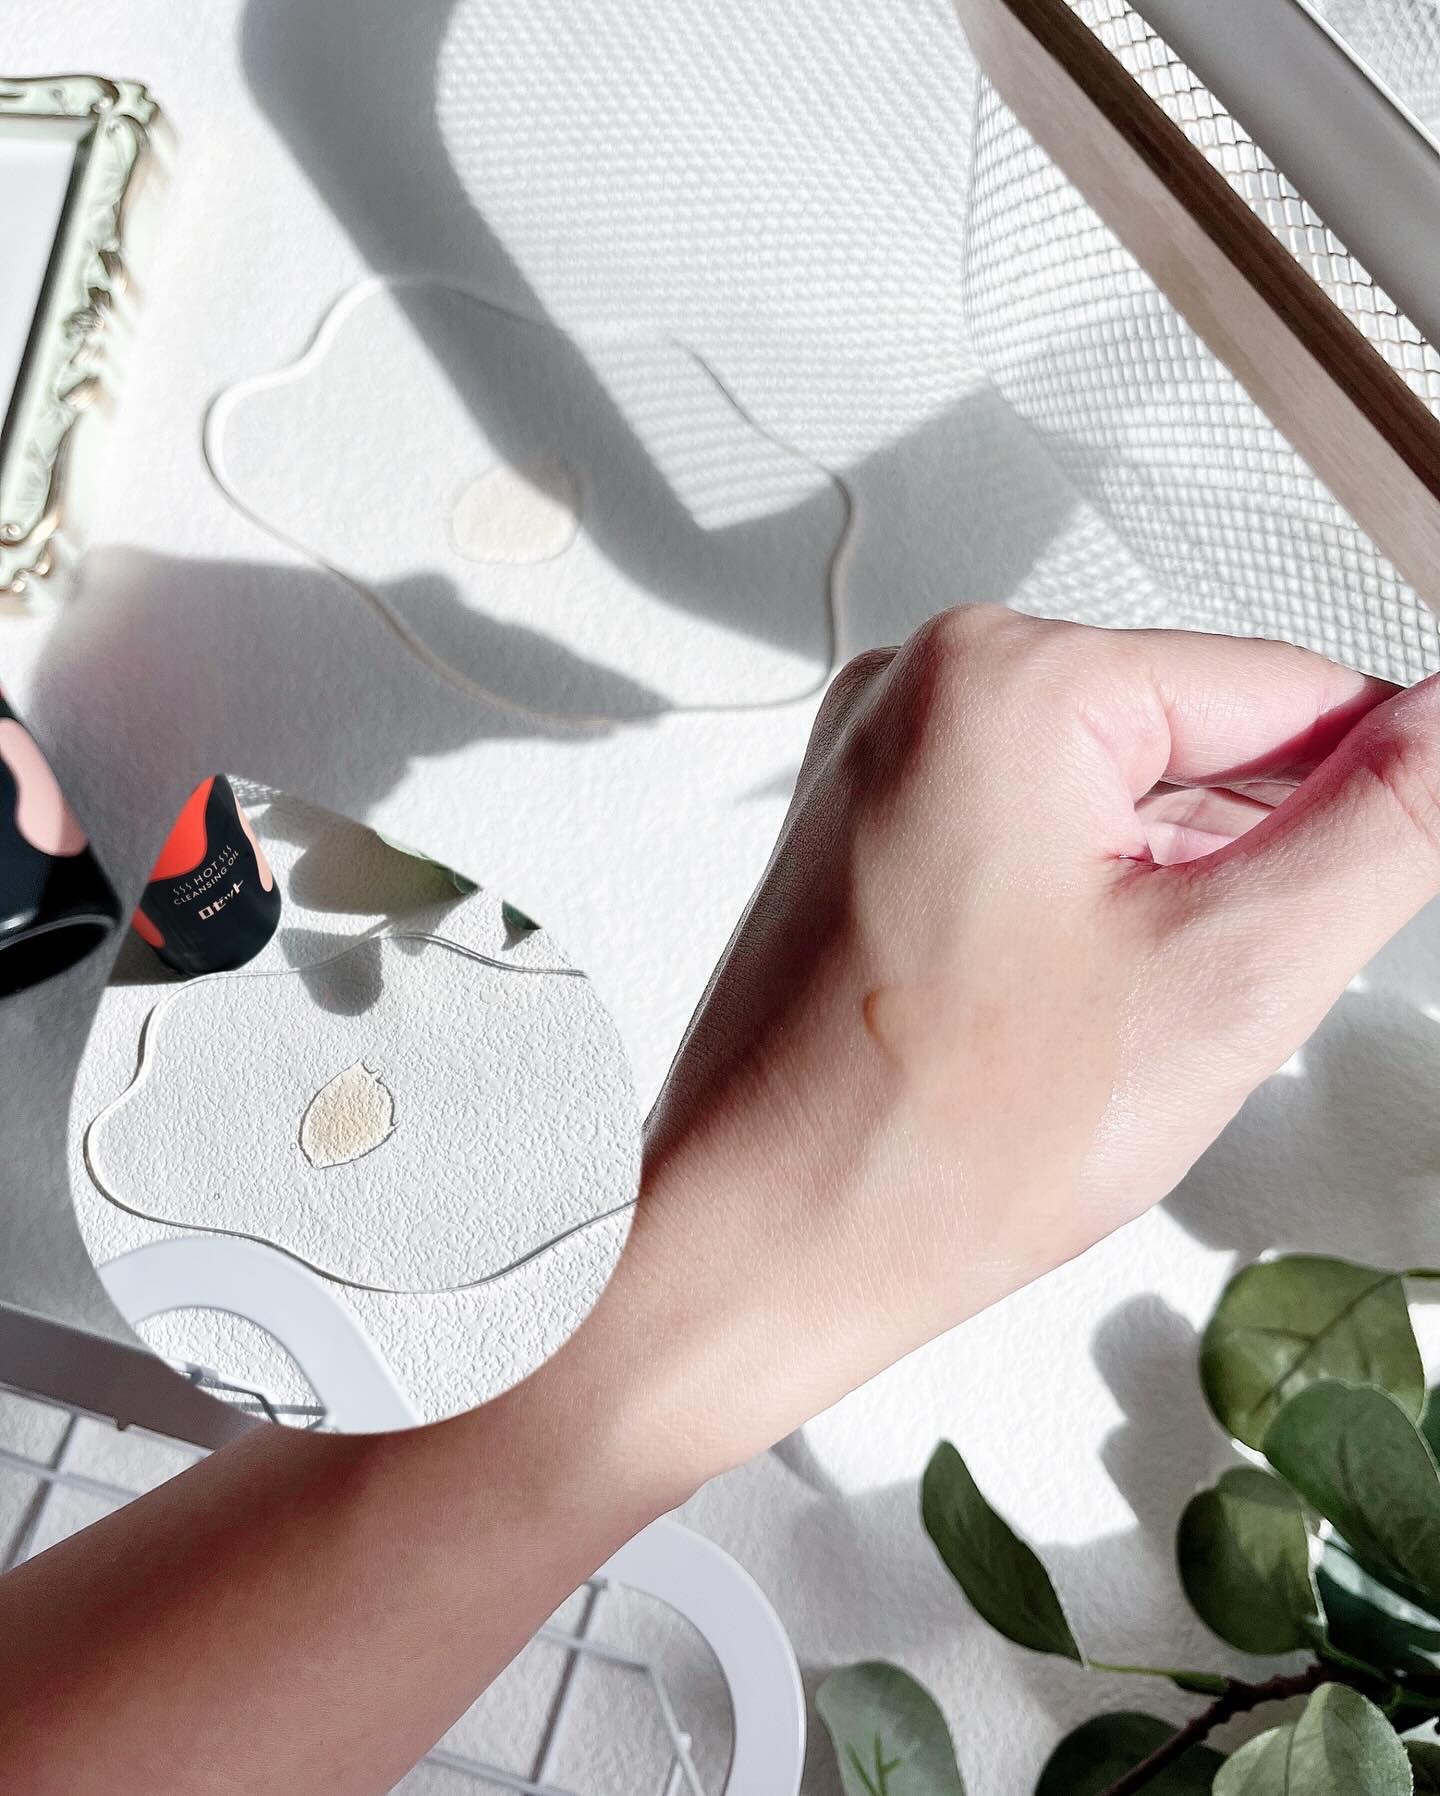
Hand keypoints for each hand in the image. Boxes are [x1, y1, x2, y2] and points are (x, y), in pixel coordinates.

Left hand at [622, 606, 1439, 1476]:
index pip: (1286, 687)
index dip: (1372, 796)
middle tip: (1211, 1000)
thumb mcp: (1228, 973)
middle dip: (1242, 869)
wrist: (754, 1249)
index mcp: (1003, 676)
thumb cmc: (929, 1143)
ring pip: (1117, 801)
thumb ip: (1387, 824)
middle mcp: (920, 690)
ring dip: (1166, 901)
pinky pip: (1034, 839)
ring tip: (1111, 1031)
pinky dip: (1090, 914)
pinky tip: (1068, 1018)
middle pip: (1194, 741)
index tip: (1384, 879)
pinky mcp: (866, 833)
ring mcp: (881, 763)